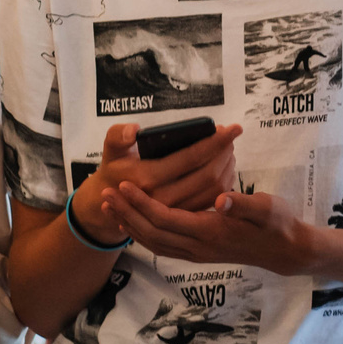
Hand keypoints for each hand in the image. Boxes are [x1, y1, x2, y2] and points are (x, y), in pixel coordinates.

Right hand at [69, 122, 243, 244]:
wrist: (112, 201)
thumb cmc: (115, 168)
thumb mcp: (110, 149)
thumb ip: (117, 136)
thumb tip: (133, 131)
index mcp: (148, 178)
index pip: (190, 158)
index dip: (215, 141)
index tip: (232, 128)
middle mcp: (164, 198)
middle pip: (208, 175)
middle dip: (224, 153)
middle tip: (230, 135)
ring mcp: (176, 210)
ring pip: (213, 189)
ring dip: (226, 166)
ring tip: (227, 148)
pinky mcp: (184, 215)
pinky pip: (211, 199)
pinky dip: (223, 181)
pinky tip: (223, 165)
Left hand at [107, 185, 320, 272]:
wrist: (286, 251)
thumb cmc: (278, 224)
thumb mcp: (267, 208)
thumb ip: (244, 204)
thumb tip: (221, 199)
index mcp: (211, 231)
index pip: (165, 218)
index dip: (141, 203)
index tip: (123, 185)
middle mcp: (199, 247)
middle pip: (152, 233)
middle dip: (126, 214)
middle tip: (104, 195)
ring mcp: (198, 253)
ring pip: (154, 243)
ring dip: (130, 226)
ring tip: (111, 208)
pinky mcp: (199, 254)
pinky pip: (164, 247)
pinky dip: (144, 236)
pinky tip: (135, 225)